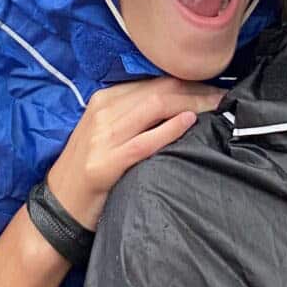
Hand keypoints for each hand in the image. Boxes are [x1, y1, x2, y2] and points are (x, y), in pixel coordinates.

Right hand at [47, 78, 223, 229]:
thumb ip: (134, 115)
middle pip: (159, 90)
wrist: (59, 206)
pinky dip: (169, 129)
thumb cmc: (89, 169)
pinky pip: (144, 141)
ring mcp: (103, 137)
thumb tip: (178, 104)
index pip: (154, 82)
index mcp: (104, 100)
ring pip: (155, 107)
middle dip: (197, 90)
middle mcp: (103, 111)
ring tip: (218, 105)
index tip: (216, 85)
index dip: (190, 80)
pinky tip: (190, 122)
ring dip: (193, 103)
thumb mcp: (107, 132)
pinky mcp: (106, 163)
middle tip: (227, 94)